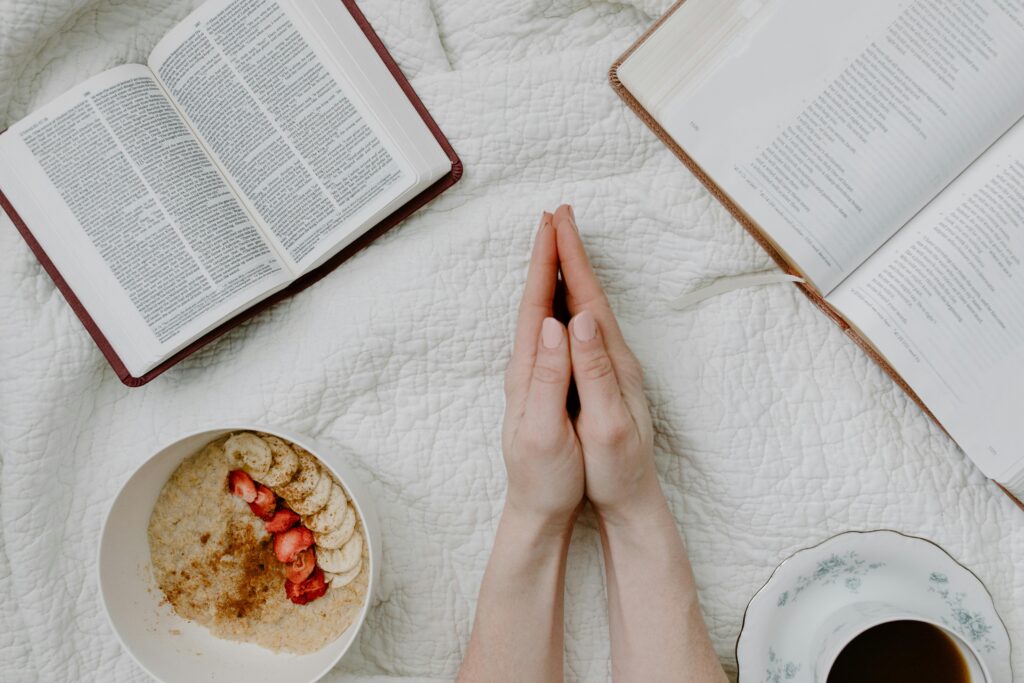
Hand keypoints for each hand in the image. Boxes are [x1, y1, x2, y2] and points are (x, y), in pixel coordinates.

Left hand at [502, 213, 584, 529]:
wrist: (537, 508)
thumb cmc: (545, 475)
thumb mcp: (544, 430)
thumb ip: (549, 378)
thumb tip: (556, 325)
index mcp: (529, 372)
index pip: (537, 306)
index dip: (545, 264)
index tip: (553, 225)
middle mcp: (527, 367)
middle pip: (536, 300)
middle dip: (545, 256)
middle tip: (554, 215)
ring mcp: (534, 375)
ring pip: (541, 311)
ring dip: (548, 274)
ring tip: (556, 242)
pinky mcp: (545, 385)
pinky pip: (549, 329)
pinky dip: (555, 302)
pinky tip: (560, 298)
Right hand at [551, 205, 659, 527]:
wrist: (633, 497)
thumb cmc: (617, 468)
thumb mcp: (608, 424)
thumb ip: (596, 371)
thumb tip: (580, 320)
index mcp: (612, 362)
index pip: (588, 299)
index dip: (571, 260)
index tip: (557, 222)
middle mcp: (613, 356)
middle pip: (589, 293)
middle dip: (571, 252)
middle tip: (556, 214)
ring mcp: (609, 365)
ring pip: (586, 306)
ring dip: (571, 272)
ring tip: (557, 243)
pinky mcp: (601, 377)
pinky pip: (582, 325)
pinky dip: (570, 300)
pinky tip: (562, 298)